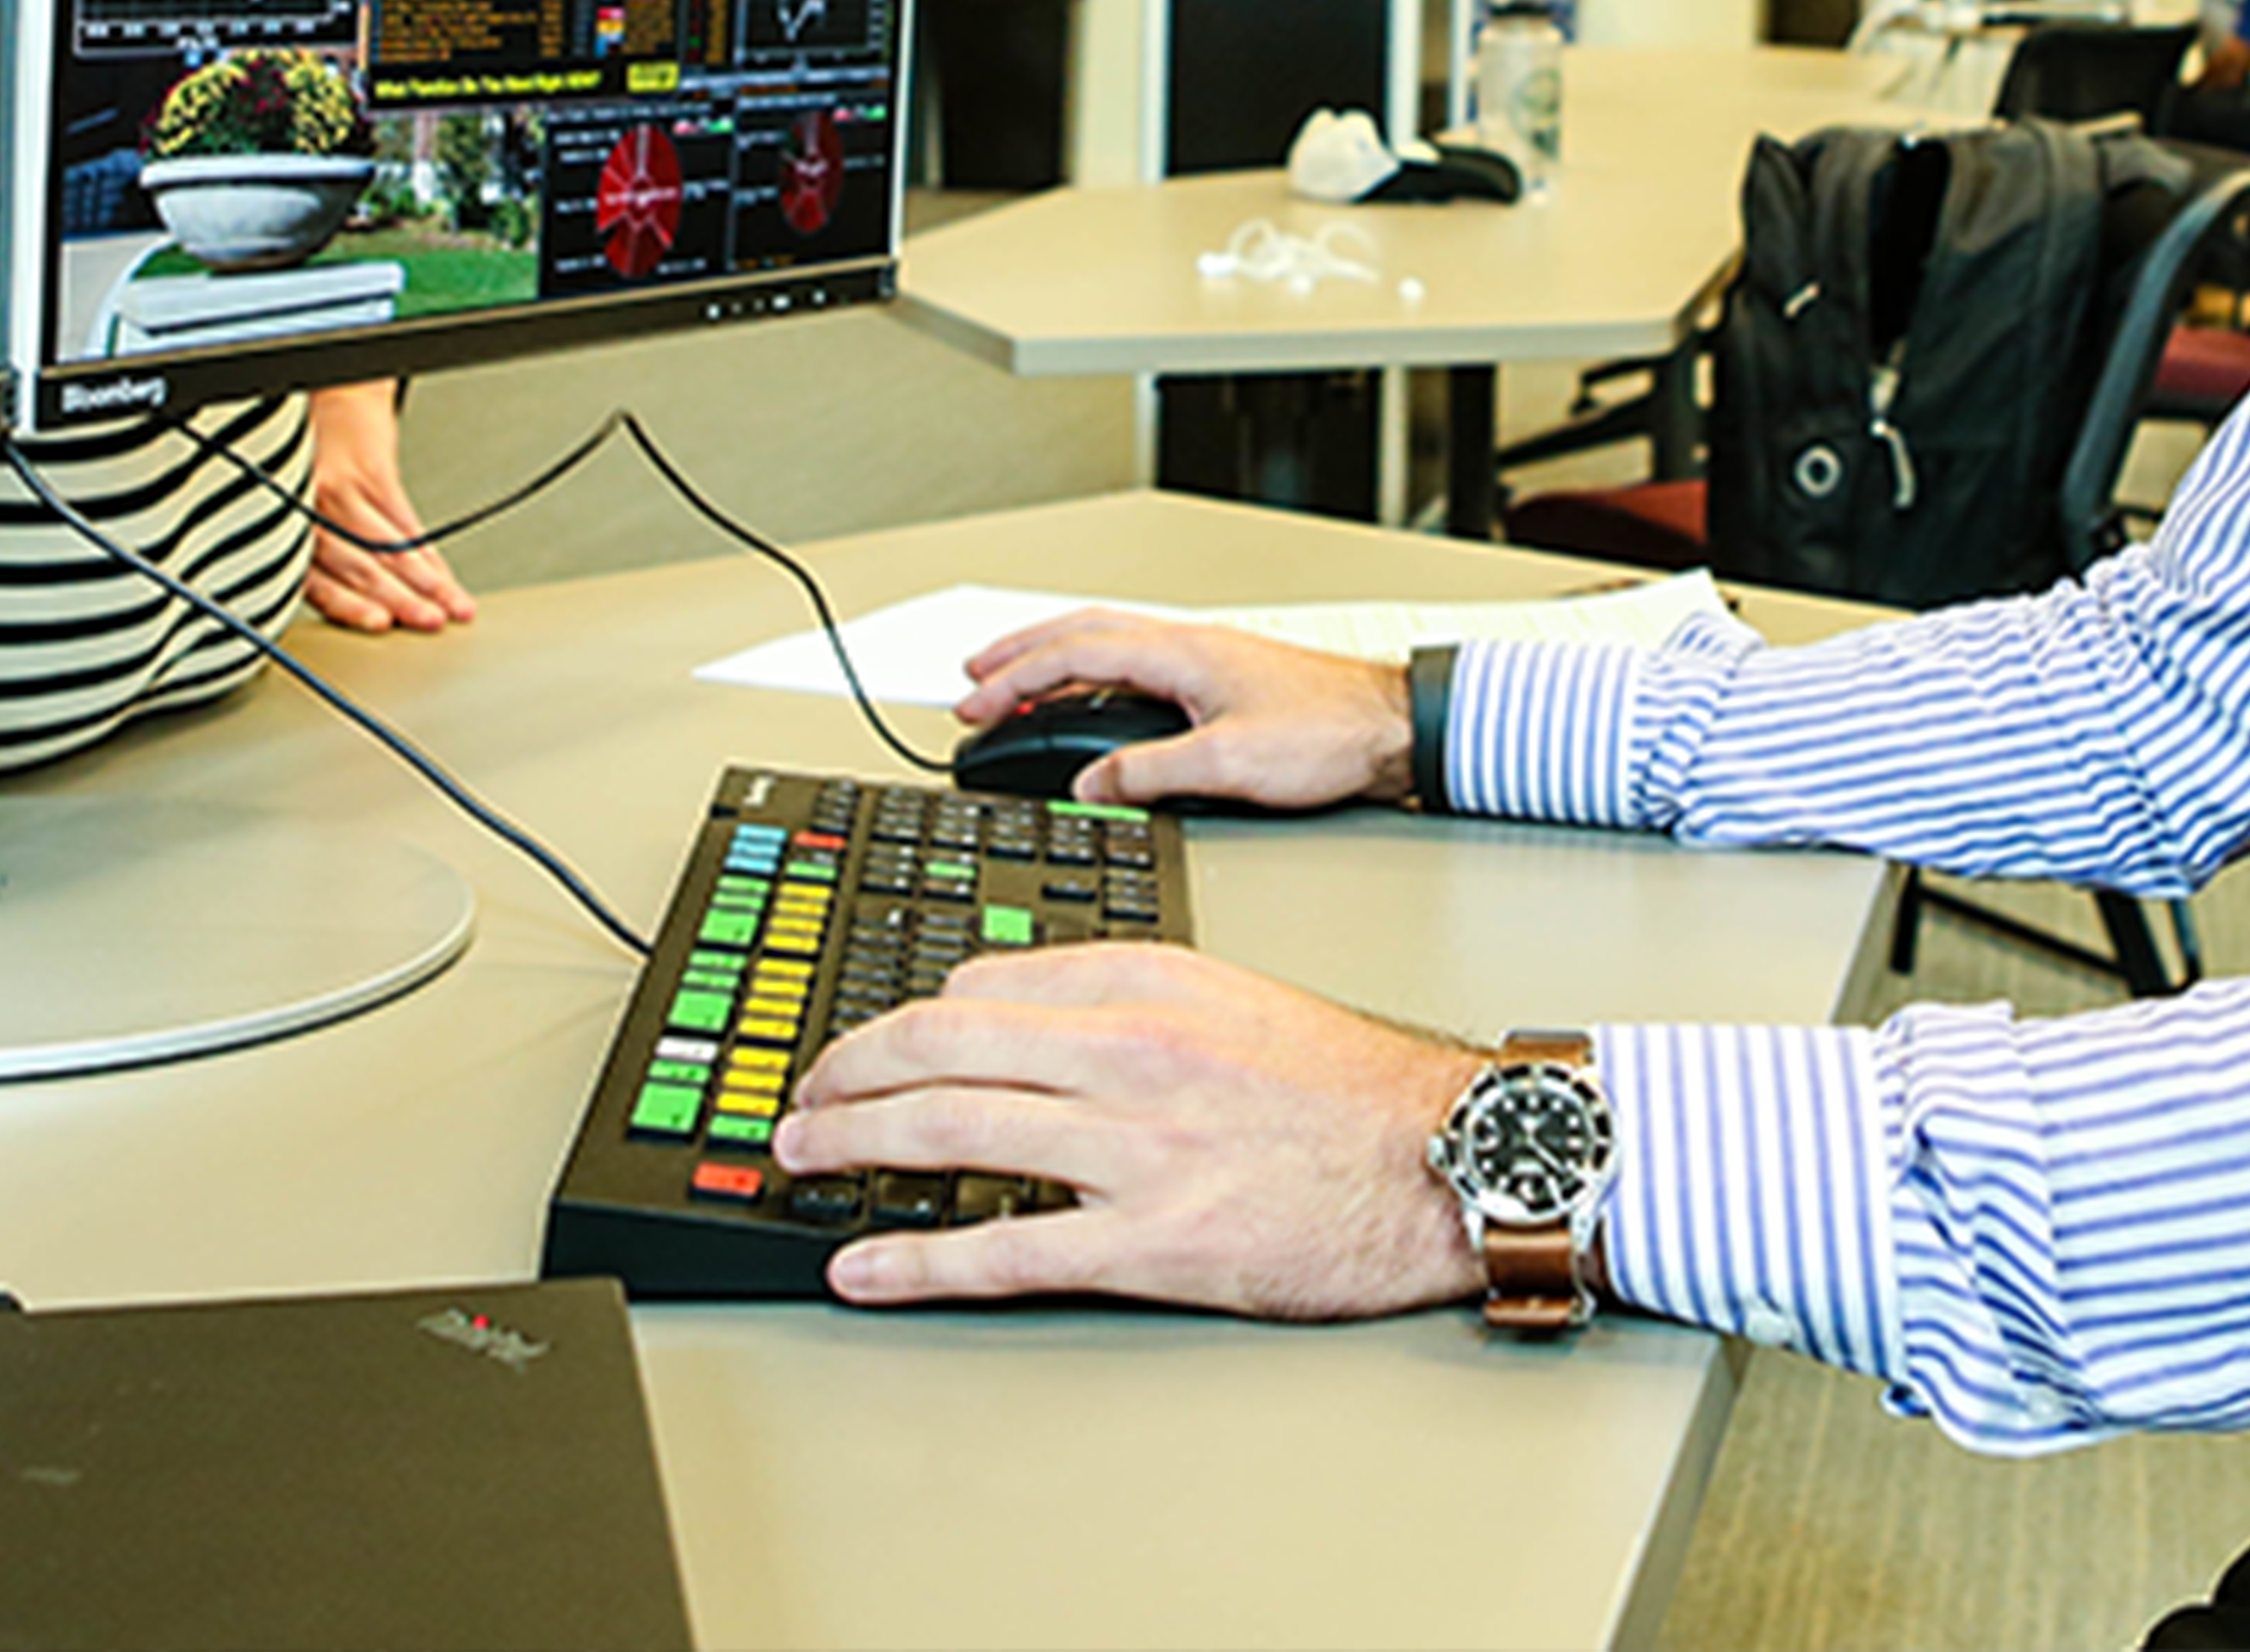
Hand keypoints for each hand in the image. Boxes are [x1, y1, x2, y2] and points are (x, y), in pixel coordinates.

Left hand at [296, 378, 477, 631]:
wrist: (334, 393)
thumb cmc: (314, 452)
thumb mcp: (302, 504)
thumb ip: (319, 551)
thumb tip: (351, 604)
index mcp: (286, 527)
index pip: (315, 578)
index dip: (350, 607)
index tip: (382, 626)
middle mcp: (309, 507)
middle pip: (356, 565)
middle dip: (398, 601)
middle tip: (428, 623)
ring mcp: (341, 488)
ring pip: (386, 547)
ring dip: (425, 583)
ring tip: (451, 607)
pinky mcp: (372, 469)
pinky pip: (405, 521)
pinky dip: (429, 553)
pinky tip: (443, 573)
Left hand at [777, 941, 1481, 1317]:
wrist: (1446, 1156)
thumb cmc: (1350, 1089)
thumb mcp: (1230, 997)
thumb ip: (1123, 995)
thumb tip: (1009, 1007)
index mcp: (1146, 981)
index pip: (981, 983)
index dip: (902, 1018)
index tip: (865, 1045)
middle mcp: (1128, 1051)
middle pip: (941, 1044)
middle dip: (847, 1072)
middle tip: (802, 1101)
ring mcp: (1136, 1147)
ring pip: (952, 1131)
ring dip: (855, 1145)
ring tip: (805, 1160)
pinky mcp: (1154, 1240)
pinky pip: (1005, 1249)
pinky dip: (916, 1260)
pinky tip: (865, 1268)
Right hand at [958, 609, 1406, 808]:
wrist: (1394, 727)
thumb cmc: (1329, 734)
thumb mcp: (1230, 765)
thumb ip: (1150, 774)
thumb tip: (1088, 786)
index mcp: (1180, 652)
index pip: (1073, 652)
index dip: (1014, 677)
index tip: (972, 701)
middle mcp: (1188, 645)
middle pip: (1081, 633)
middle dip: (1019, 655)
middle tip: (971, 679)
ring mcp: (1205, 660)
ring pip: (1108, 646)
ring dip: (1055, 662)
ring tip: (1016, 687)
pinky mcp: (1221, 681)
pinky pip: (1135, 666)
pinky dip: (1094, 678)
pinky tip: (1092, 705)